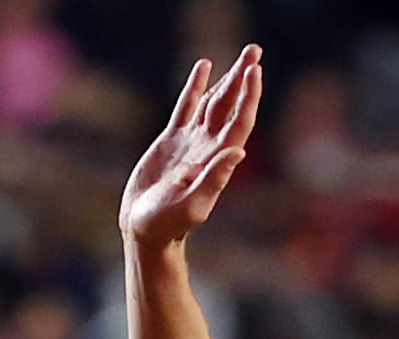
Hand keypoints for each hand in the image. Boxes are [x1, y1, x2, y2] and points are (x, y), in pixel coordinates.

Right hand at [121, 46, 263, 252]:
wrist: (144, 227)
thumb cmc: (168, 224)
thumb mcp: (193, 206)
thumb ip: (215, 179)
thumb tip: (238, 151)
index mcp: (217, 159)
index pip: (239, 120)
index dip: (249, 96)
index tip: (254, 71)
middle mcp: (209, 146)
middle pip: (231, 104)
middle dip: (243, 77)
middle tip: (254, 50)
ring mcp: (192, 141)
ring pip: (214, 101)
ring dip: (229, 78)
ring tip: (245, 55)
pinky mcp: (173, 140)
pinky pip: (188, 106)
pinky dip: (197, 86)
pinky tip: (205, 67)